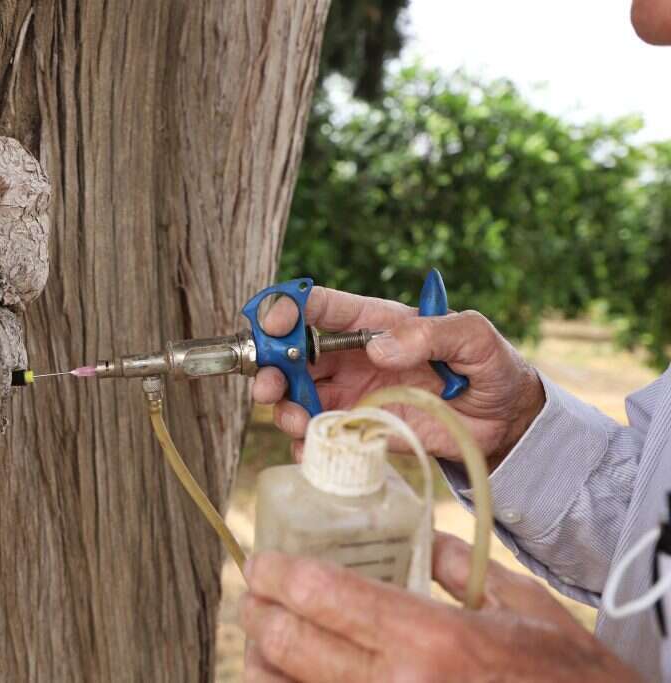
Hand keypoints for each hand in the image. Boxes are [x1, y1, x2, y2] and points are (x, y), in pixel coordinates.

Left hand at [239, 533, 640, 682]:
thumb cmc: (566, 677)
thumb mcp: (525, 609)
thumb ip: (461, 569)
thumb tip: (422, 541)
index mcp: (432, 638)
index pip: (325, 594)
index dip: (279, 574)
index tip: (261, 563)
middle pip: (292, 645)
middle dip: (257, 614)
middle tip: (251, 594)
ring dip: (262, 663)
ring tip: (259, 640)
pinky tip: (290, 678)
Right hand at [253, 287, 543, 465]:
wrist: (504, 420)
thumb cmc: (488, 365)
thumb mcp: (473, 337)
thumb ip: (431, 333)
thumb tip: (379, 348)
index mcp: (371, 323)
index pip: (316, 307)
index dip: (285, 309)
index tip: (272, 325)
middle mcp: (350, 357)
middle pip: (290, 354)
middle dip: (269, 366)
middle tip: (269, 386)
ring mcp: (351, 395)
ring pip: (296, 396)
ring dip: (285, 407)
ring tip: (299, 422)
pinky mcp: (359, 430)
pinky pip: (320, 436)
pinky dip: (306, 444)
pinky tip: (314, 450)